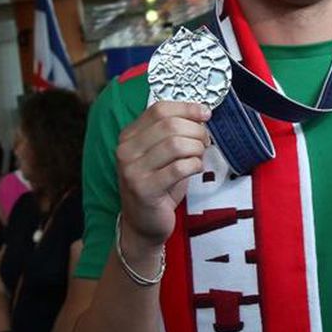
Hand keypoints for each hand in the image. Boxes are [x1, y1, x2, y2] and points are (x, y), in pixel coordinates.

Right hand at [115, 101, 211, 250]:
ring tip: (200, 156)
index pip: (159, 109)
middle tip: (205, 141)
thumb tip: (201, 113)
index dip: (187, 108)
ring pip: (176, 144)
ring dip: (197, 148)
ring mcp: (132, 170)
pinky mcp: (144, 189)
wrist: (142, 223)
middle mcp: (126, 150)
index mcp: (129, 136)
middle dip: (196, 130)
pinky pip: (179, 168)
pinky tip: (195, 169)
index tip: (205, 113)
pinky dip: (195, 165)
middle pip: (170, 125)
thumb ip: (174, 132)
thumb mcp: (161, 153)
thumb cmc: (158, 185)